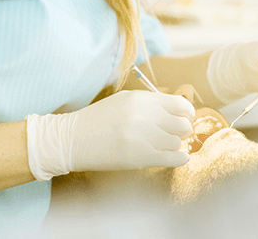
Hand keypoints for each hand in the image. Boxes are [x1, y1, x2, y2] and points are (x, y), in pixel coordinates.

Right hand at [26, 90, 194, 179]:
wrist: (71, 140)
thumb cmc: (98, 120)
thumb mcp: (124, 101)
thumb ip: (151, 104)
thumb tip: (179, 111)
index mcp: (140, 99)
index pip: (179, 104)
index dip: (187, 113)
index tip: (185, 119)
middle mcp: (143, 115)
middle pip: (182, 124)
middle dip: (182, 131)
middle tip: (174, 134)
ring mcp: (141, 137)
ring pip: (176, 142)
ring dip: (173, 145)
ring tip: (163, 146)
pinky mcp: (138, 157)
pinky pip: (172, 158)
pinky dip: (179, 159)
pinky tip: (177, 158)